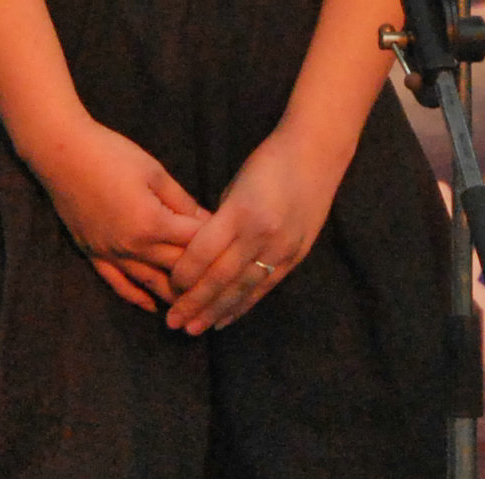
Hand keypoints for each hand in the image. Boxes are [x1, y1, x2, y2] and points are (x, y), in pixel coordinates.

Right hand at [24, 116, 208, 312]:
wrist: (61, 152)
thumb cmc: (111, 154)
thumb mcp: (155, 172)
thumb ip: (182, 201)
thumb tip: (209, 221)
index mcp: (152, 223)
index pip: (194, 243)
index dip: (216, 244)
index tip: (233, 247)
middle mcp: (132, 246)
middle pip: (176, 269)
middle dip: (201, 276)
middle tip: (223, 284)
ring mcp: (110, 253)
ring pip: (150, 285)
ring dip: (174, 297)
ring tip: (196, 307)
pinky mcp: (93, 253)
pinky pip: (118, 284)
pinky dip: (137, 297)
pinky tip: (153, 307)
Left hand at [163, 119, 351, 334]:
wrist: (316, 155)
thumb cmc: (268, 163)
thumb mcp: (236, 187)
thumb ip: (220, 222)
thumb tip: (199, 252)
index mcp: (241, 212)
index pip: (203, 253)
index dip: (183, 275)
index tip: (168, 288)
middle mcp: (261, 234)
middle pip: (220, 278)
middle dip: (194, 303)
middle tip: (173, 322)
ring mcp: (281, 248)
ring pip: (242, 289)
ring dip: (216, 312)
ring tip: (194, 329)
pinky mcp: (295, 256)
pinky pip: (264, 287)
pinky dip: (243, 305)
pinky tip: (226, 319)